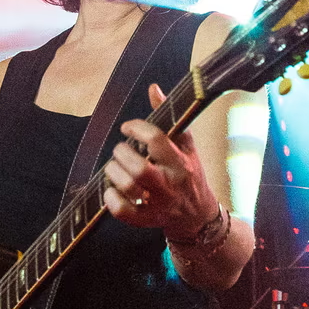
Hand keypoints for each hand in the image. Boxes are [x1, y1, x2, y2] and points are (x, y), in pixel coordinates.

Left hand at [102, 83, 219, 240]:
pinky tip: (112, 190)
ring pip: (128, 186)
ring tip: (114, 168)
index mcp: (181, 163)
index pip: (157, 140)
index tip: (127, 128)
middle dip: (121, 153)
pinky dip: (111, 199)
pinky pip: (122, 211)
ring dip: (113, 173)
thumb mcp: (186, 146)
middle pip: (138, 167)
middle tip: (121, 150)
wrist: (197, 216)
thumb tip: (153, 89)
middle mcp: (170, 184)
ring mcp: (158, 204)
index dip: (136, 129)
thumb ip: (169, 118)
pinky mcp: (146, 220)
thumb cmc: (189, 175)